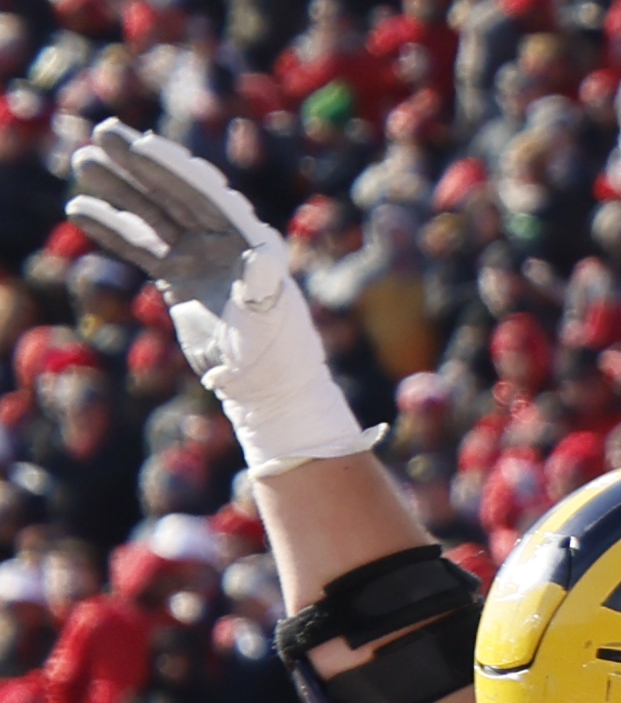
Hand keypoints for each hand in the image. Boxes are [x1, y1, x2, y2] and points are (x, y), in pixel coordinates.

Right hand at [66, 124, 368, 471]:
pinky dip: (113, 228)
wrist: (266, 390)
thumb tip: (263, 258)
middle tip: (104, 130)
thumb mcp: (270, 325)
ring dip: (119, 189)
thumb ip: (263, 292)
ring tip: (83, 160)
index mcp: (250, 243)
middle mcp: (224, 242)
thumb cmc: (276, 359)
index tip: (141, 144)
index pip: (207, 196)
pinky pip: (141, 245)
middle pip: (175, 193)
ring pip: (153, 214)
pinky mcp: (180, 276)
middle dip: (140, 163)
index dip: (174, 169)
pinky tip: (79, 209)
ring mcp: (200, 256)